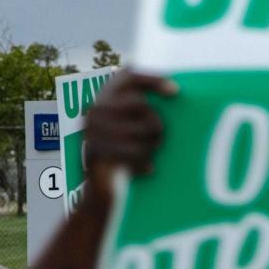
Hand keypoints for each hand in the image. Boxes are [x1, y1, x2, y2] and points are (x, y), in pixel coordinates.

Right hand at [83, 70, 178, 196]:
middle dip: (155, 126)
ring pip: (139, 128)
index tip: (177, 92)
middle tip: (156, 143)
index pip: (128, 76)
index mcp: (104, 98)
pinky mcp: (96, 152)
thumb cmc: (127, 156)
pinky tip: (147, 169)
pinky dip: (144, 162)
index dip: (152, 79)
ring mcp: (92, 130)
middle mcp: (94, 110)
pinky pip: (133, 151)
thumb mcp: (136, 128)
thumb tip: (176, 92)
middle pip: (140, 104)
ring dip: (151, 146)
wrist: (102, 192)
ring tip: (149, 156)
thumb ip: (146, 109)